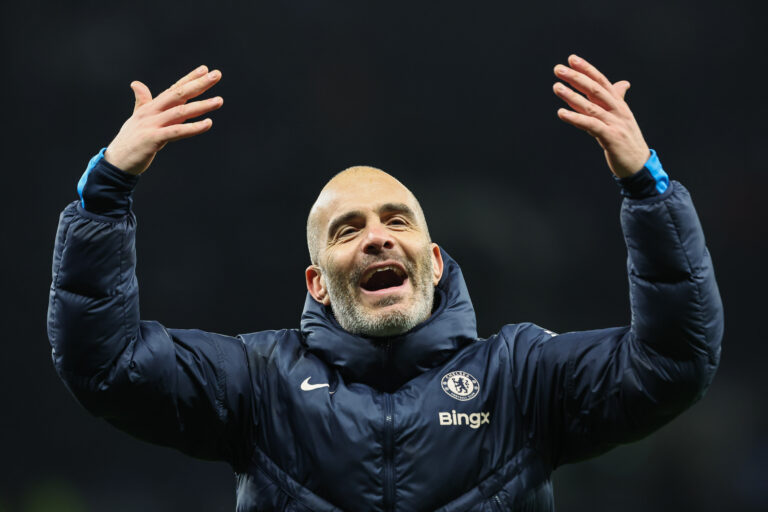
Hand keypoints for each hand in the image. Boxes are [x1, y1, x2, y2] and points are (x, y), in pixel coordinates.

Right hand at [104, 65, 222, 175]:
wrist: (116, 161)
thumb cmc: (130, 140)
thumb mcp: (137, 118)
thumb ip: (142, 102)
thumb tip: (136, 84)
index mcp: (151, 107)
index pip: (173, 89)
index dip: (189, 78)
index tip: (205, 69)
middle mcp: (151, 112)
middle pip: (179, 94)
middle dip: (199, 84)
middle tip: (217, 74)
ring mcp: (152, 125)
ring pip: (180, 112)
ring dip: (201, 106)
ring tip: (219, 101)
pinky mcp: (153, 139)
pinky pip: (176, 131)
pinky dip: (193, 128)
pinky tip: (208, 123)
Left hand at [552, 55, 649, 177]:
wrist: (639, 165)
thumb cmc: (627, 142)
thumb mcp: (622, 118)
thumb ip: (616, 101)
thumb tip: (622, 83)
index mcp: (619, 104)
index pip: (602, 82)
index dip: (587, 69)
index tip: (572, 59)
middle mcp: (618, 111)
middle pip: (595, 89)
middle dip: (576, 77)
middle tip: (558, 69)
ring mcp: (615, 124)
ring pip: (591, 106)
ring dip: (572, 96)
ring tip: (556, 87)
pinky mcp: (611, 138)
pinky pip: (591, 125)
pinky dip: (575, 118)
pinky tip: (561, 113)